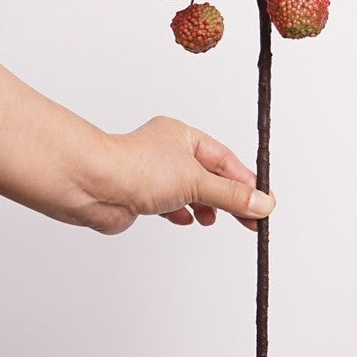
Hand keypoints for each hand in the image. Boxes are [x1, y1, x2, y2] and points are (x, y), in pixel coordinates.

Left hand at [93, 116, 274, 234]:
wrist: (92, 186)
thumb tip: (263, 203)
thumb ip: (232, 194)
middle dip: (229, 197)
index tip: (262, 201)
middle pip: (210, 177)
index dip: (245, 181)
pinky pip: (171, 205)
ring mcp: (154, 175)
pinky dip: (182, 212)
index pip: (225, 160)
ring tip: (213, 218)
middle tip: (251, 218)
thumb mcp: (197, 180)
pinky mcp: (141, 196)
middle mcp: (169, 152)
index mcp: (183, 136)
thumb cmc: (135, 168)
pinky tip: (187, 219)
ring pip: (191, 191)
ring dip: (206, 206)